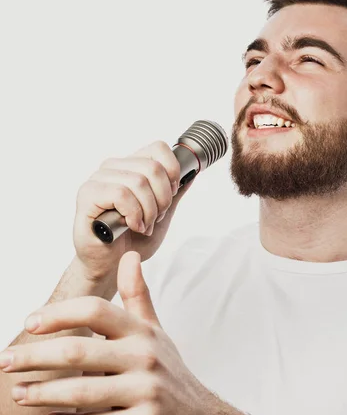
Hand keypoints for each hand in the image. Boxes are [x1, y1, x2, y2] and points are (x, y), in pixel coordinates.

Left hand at [0, 251, 221, 414]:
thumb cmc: (169, 373)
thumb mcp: (155, 332)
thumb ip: (137, 296)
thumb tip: (129, 257)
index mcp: (142, 332)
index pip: (96, 310)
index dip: (59, 314)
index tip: (30, 322)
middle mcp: (145, 357)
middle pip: (78, 351)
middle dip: (34, 357)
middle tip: (5, 362)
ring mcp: (146, 392)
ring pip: (81, 391)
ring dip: (42, 393)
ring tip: (18, 393)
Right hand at [73, 140, 195, 281]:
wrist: (112, 265)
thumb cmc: (132, 241)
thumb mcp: (162, 215)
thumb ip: (174, 194)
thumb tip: (191, 172)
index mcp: (131, 167)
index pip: (158, 149)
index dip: (172, 172)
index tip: (170, 196)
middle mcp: (113, 168)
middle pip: (153, 168)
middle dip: (163, 199)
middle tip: (155, 219)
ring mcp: (98, 180)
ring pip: (138, 182)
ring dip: (148, 211)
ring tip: (142, 226)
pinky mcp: (87, 195)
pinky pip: (121, 194)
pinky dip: (133, 214)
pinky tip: (131, 226)